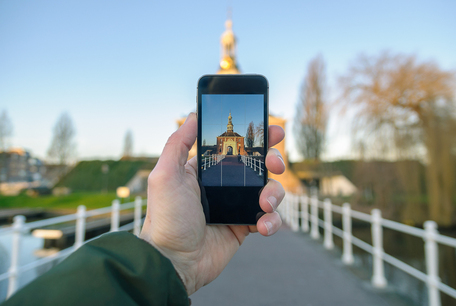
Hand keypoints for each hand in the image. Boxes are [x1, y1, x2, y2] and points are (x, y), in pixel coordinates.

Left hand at [140, 112, 285, 294]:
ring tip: (264, 204)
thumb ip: (178, 144)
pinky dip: (272, 220)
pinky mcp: (244, 226)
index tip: (273, 131)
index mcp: (206, 170)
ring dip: (274, 193)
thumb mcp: (165, 175)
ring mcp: (235, 206)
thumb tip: (193, 115)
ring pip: (269, 190)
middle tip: (275, 164)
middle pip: (258, 165)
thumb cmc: (166, 219)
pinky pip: (268, 218)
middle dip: (273, 160)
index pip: (235, 147)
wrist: (174, 262)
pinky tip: (262, 226)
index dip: (256, 138)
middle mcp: (223, 185)